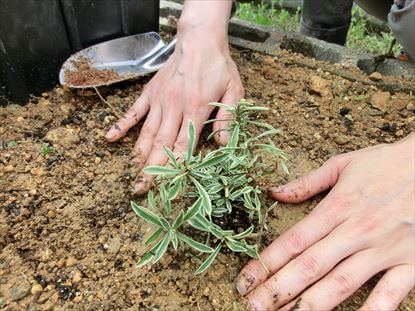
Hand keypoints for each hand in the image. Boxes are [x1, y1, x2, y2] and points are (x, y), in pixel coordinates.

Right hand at [106, 1, 242, 194]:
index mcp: (195, 108)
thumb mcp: (234, 90)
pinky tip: (110, 138)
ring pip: (146, 133)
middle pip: (160, 145)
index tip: (163, 186)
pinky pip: (134, 111)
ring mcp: (159, 100)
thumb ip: (227, 118)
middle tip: (141, 190)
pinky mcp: (150, 93)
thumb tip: (222, 143)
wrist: (199, 40)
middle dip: (151, 170)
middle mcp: (173, 107)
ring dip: (138, 155)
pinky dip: (122, 125)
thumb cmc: (218, 66)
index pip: (183, 145)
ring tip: (130, 175)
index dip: (173, 167)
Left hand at [236, 133, 414, 309]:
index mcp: (337, 207)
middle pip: (310, 265)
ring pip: (342, 283)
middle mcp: (356, 231)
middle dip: (279, 289)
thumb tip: (274, 191)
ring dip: (311, 305)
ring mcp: (384, 249)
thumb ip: (307, 182)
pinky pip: (390, 295)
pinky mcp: (411, 263)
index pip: (293, 240)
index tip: (245, 280)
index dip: (266, 263)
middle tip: (254, 307)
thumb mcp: (343, 164)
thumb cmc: (387, 163)